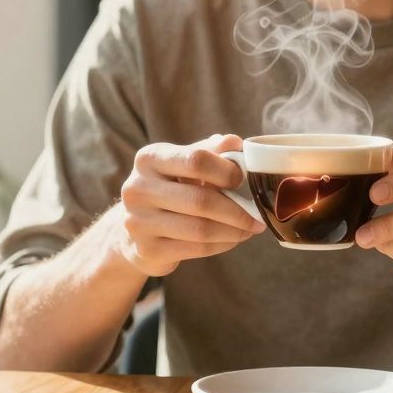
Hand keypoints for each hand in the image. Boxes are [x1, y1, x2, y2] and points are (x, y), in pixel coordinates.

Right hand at [117, 134, 265, 276]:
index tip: (244, 179)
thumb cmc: (169, 188)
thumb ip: (208, 151)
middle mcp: (137, 189)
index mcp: (149, 159)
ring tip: (250, 228)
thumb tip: (234, 142)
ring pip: (201, 229)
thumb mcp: (183, 164)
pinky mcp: (147, 250)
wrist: (134, 229)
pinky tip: (232, 239)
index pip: (196, 160)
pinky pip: (197, 248)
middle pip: (201, 200)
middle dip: (238, 210)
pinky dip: (222, 244)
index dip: (227, 171)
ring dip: (234, 231)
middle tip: (258, 215)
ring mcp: (139, 222)